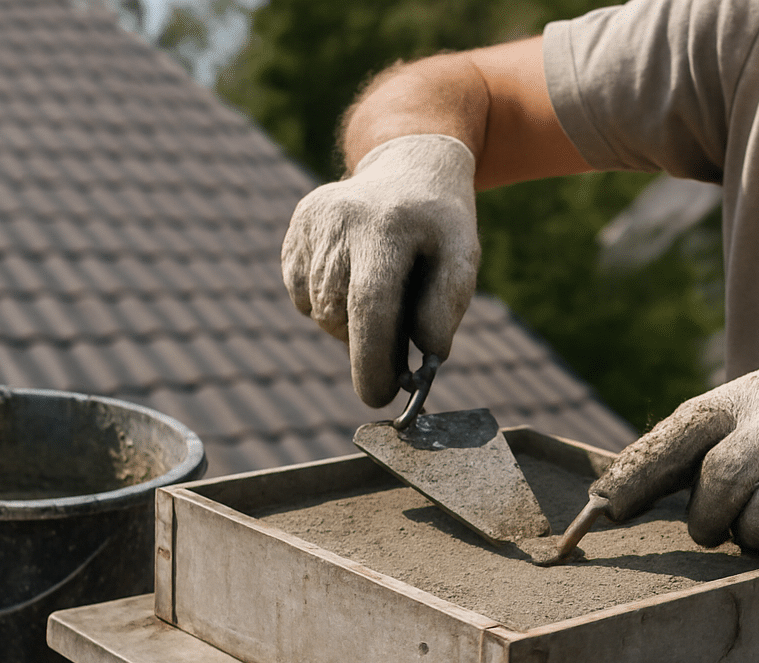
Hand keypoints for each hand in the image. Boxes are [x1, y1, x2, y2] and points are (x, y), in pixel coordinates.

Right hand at [281, 134, 480, 406]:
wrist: (409, 168)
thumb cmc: (440, 224)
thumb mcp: (463, 256)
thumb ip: (446, 306)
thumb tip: (427, 354)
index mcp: (385, 226)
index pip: (370, 306)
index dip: (372, 360)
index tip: (379, 397)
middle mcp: (339, 221)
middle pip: (341, 315)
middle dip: (368, 345)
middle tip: (397, 348)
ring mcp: (310, 224)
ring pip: (319, 312)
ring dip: (351, 324)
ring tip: (382, 295)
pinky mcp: (295, 232)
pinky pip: (303, 296)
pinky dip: (329, 304)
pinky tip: (354, 278)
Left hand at [593, 366, 758, 558]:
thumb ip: (723, 441)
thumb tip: (638, 484)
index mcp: (757, 392)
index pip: (681, 428)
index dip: (639, 470)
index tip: (606, 505)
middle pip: (711, 483)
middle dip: (708, 520)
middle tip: (719, 530)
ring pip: (744, 521)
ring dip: (754, 537)